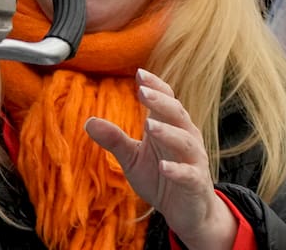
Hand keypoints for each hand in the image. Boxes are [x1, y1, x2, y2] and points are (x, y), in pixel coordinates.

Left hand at [85, 69, 237, 249]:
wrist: (187, 212)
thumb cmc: (160, 177)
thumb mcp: (132, 157)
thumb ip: (114, 139)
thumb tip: (89, 121)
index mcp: (169, 127)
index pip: (166, 100)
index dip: (155, 86)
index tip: (139, 73)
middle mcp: (185, 138)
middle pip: (177, 114)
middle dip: (161, 102)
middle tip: (143, 92)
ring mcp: (193, 161)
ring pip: (185, 141)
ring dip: (168, 132)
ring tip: (149, 125)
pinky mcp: (196, 184)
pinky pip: (189, 174)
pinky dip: (178, 170)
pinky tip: (164, 167)